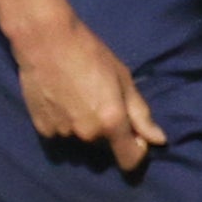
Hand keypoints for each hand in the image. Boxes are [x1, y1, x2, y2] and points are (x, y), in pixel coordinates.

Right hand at [13, 4, 167, 171]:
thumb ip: (141, 114)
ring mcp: (62, 134)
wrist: (45, 40)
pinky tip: (59, 101)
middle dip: (107, 134)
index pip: (130, 161)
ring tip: (77, 101)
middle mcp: (87, 135)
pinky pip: (60, 135)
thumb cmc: (89, 52)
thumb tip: (159, 141)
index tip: (133, 136)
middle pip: (104, 150)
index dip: (136, 151)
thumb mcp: (123, 78)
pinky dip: (63, 125)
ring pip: (80, 143)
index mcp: (111, 122)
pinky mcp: (42, 130)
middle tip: (99, 103)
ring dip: (83, 130)